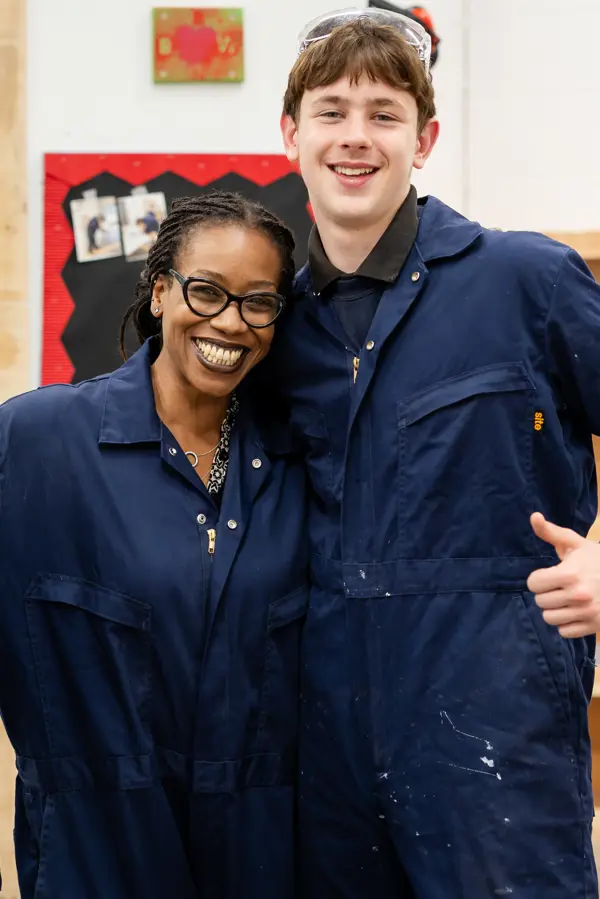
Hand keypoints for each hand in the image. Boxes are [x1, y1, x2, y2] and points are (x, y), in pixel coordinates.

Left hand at [527, 512, 599, 637]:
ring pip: (549, 618)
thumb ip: (551, 532)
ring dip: (554, 610)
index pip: (534, 584)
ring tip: (565, 600)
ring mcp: (587, 613)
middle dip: (546, 593)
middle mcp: (578, 595)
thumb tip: (534, 516)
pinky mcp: (593, 626)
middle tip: (559, 587)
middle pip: (540, 602)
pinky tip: (574, 612)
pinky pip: (564, 632)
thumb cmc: (596, 559)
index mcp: (570, 573)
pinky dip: (566, 624)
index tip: (548, 576)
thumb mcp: (575, 543)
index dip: (538, 579)